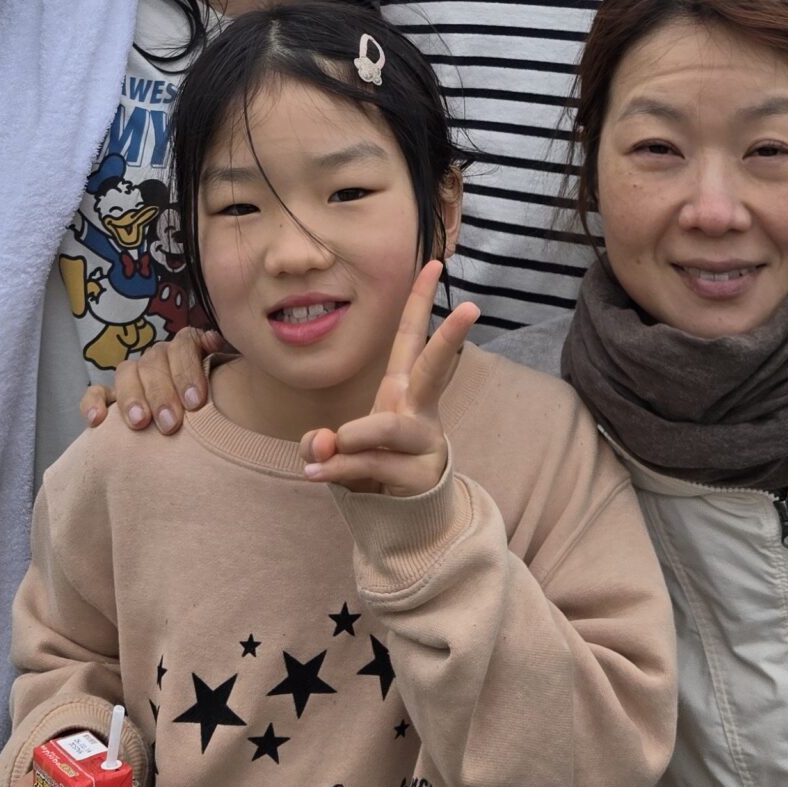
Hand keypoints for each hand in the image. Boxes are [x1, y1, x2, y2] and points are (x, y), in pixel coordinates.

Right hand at [82, 327, 224, 433]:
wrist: (201, 437)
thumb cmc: (219, 409)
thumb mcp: (230, 385)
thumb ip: (226, 362)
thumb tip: (215, 341)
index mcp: (187, 350)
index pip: (184, 344)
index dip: (188, 371)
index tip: (196, 402)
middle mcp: (159, 359)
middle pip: (154, 361)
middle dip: (162, 393)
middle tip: (171, 424)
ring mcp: (133, 376)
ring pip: (126, 372)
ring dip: (132, 397)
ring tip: (140, 423)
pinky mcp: (109, 398)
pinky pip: (95, 394)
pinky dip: (93, 404)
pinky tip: (98, 421)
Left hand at [301, 260, 479, 496]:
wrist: (402, 524)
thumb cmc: (371, 471)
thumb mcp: (339, 451)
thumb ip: (323, 444)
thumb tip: (323, 443)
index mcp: (403, 391)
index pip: (411, 339)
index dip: (419, 301)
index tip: (433, 261)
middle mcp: (419, 411)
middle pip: (434, 368)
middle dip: (450, 337)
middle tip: (472, 306)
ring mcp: (424, 444)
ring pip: (388, 428)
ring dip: (354, 436)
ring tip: (334, 443)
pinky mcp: (419, 476)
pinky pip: (370, 466)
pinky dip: (337, 469)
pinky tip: (316, 472)